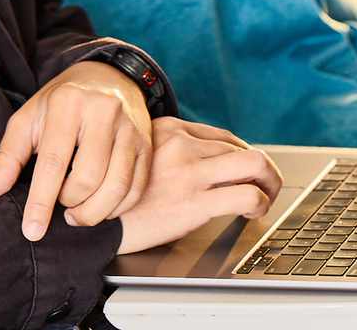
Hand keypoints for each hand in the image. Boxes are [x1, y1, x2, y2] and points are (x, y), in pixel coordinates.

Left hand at [0, 60, 152, 240]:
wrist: (107, 76)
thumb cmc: (61, 103)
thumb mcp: (27, 119)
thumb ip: (8, 157)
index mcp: (69, 104)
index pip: (54, 162)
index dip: (41, 201)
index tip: (32, 230)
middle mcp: (105, 112)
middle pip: (89, 177)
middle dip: (70, 203)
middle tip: (60, 204)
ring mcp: (131, 127)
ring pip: (117, 185)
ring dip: (94, 211)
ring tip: (78, 212)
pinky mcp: (147, 142)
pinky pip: (137, 186)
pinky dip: (118, 207)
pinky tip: (102, 206)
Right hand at [116, 117, 283, 254]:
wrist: (86, 224)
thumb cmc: (110, 197)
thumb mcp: (136, 158)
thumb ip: (166, 154)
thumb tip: (200, 162)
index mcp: (168, 131)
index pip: (223, 136)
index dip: (243, 154)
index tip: (246, 171)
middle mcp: (181, 145)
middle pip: (243, 148)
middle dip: (263, 169)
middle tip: (266, 185)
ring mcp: (189, 172)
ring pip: (254, 164)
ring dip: (269, 182)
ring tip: (266, 198)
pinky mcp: (194, 201)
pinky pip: (246, 195)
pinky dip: (260, 202)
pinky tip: (255, 212)